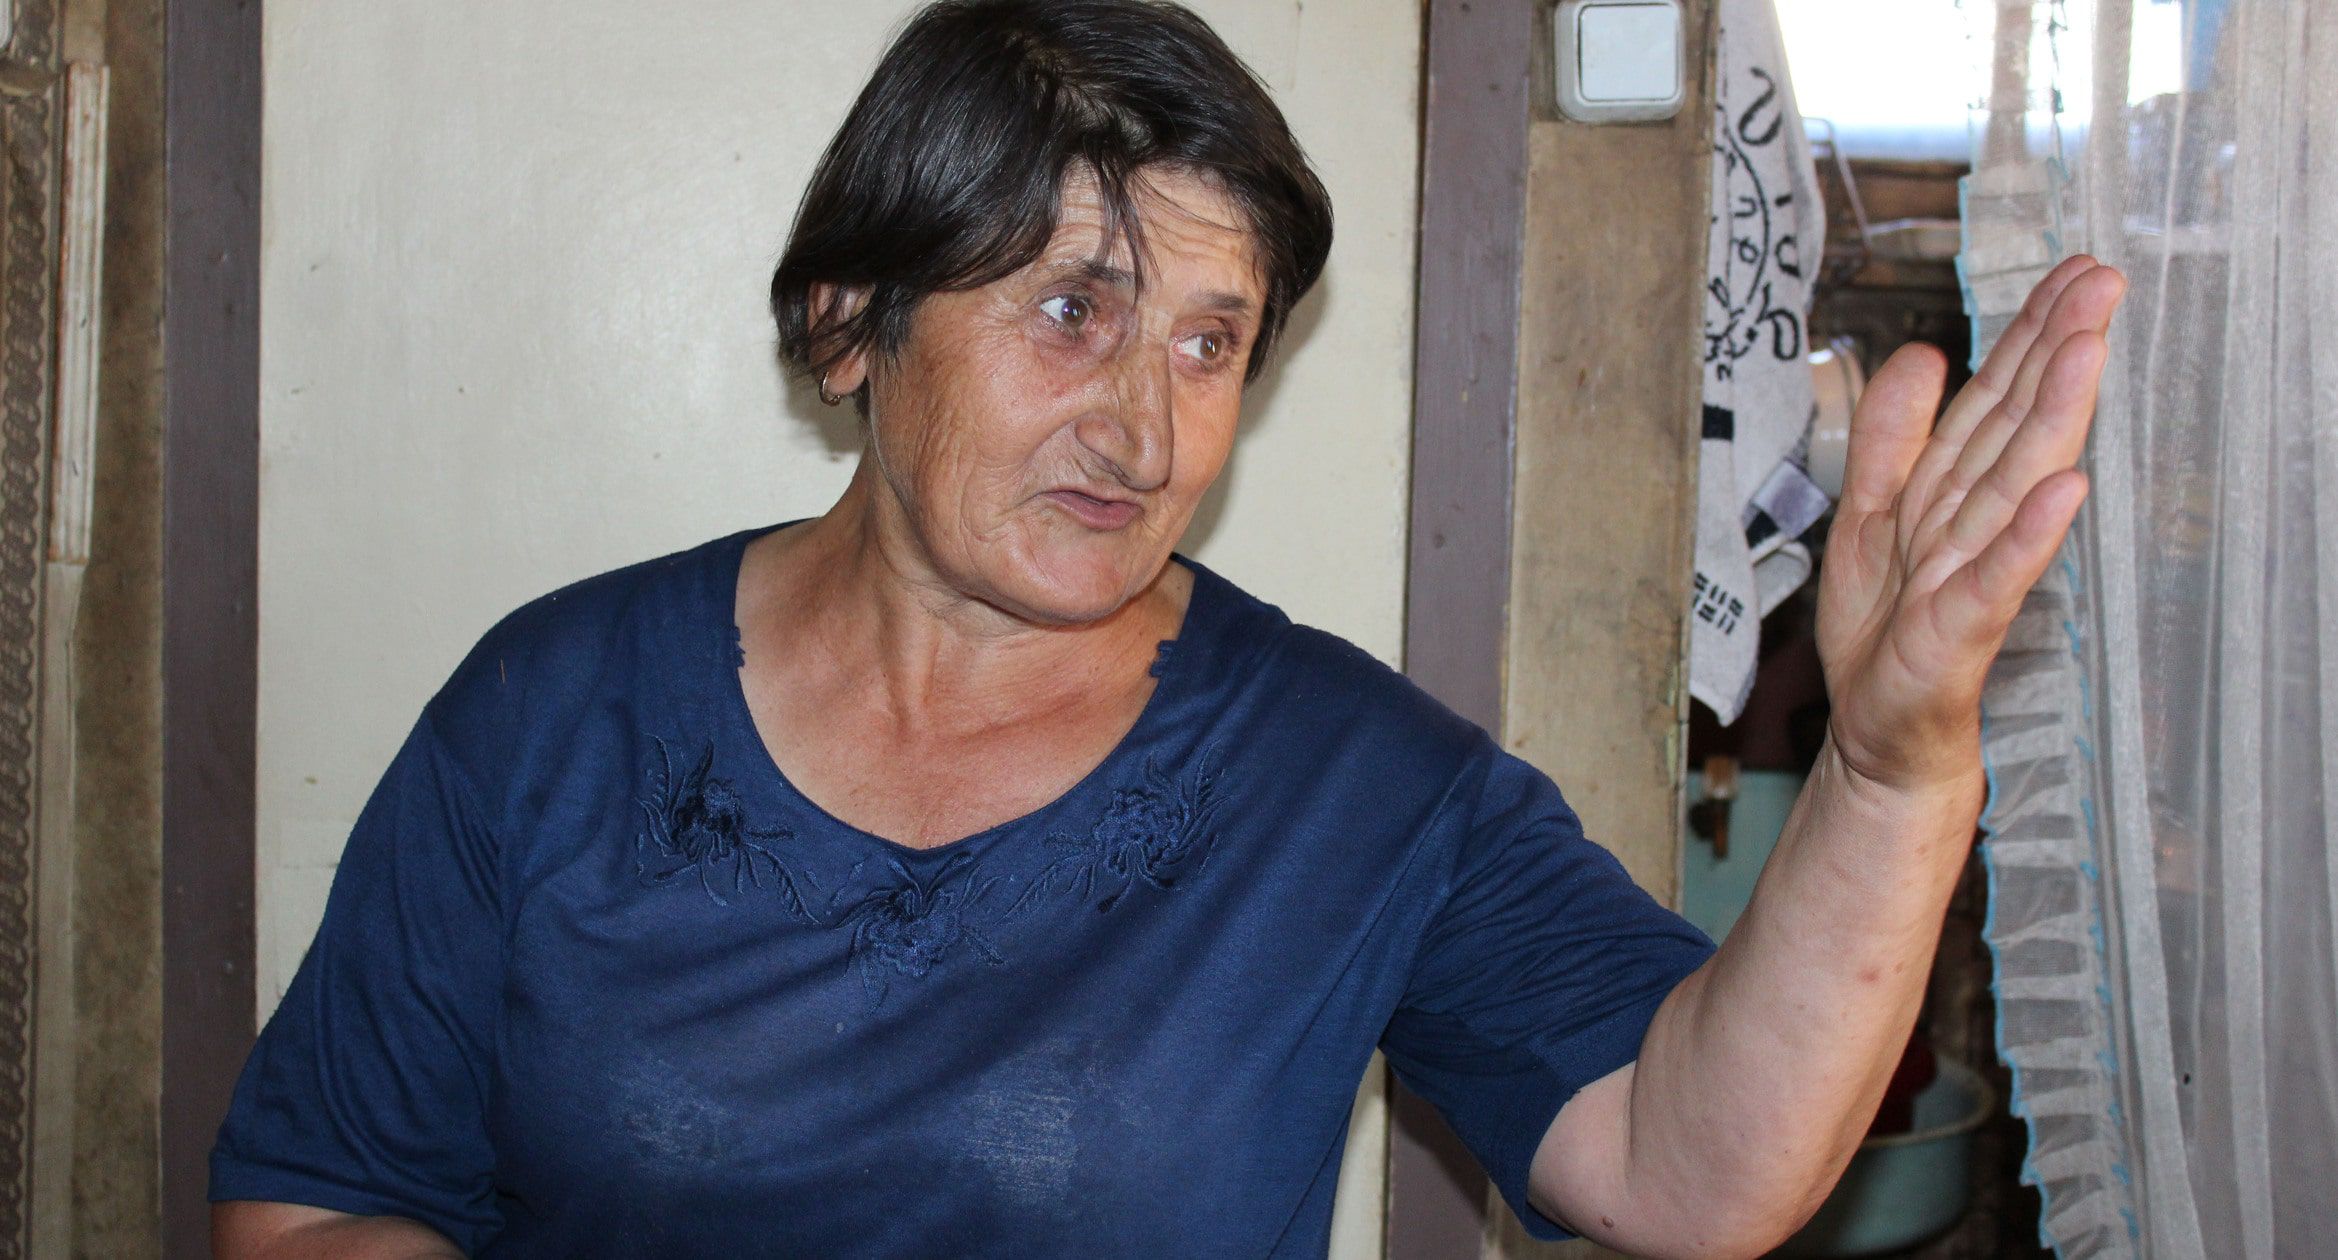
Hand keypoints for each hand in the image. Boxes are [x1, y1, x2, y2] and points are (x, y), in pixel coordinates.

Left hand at [1814, 256, 2127, 794]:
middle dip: (2057, 352)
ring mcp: (1969, 577)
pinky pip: (1995, 578)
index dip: (2029, 336)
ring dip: (2054, 417)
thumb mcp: (1868, 518)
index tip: (2071, 273)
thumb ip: (1890, 438)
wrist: (1878, 739)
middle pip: (2016, 427)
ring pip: (2014, 484)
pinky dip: (2029, 535)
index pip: (1995, 401)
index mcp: (1948, 495)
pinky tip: (2066, 490)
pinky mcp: (1958, 633)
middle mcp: (1969, 527)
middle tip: (2101, 283)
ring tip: (2089, 349)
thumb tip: (1920, 354)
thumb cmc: (1886, 639)